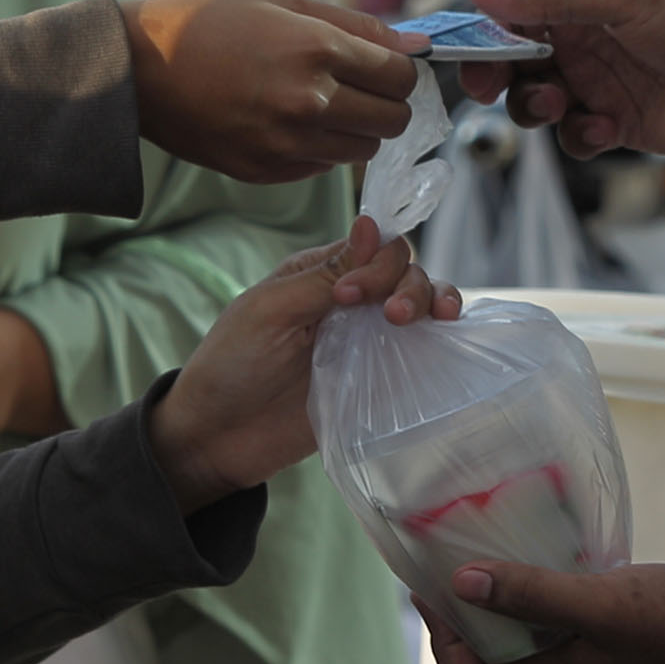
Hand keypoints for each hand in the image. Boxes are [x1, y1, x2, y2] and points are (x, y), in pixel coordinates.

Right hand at [124, 0, 424, 183]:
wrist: (135, 68)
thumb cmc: (207, 22)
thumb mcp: (282, 4)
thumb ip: (356, 26)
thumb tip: (415, 45)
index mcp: (318, 50)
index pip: (401, 76)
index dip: (399, 69)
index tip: (383, 65)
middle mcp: (309, 102)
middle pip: (394, 119)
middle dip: (386, 102)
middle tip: (360, 87)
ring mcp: (286, 142)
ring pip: (364, 150)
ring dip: (356, 129)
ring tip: (322, 104)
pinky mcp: (265, 171)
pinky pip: (322, 166)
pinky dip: (319, 148)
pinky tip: (287, 122)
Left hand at [148, 219, 457, 506]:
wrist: (220, 440)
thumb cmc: (232, 367)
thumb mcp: (271, 311)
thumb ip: (325, 273)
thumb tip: (371, 223)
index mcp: (320, 273)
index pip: (375, 248)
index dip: (378, 263)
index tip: (351, 296)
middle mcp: (350, 301)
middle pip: (405, 273)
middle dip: (411, 286)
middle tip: (395, 316)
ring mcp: (366, 341)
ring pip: (420, 307)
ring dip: (432, 303)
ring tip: (431, 319)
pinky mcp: (378, 380)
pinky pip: (420, 354)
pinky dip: (439, 341)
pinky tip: (444, 340)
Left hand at [419, 560, 664, 663]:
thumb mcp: (601, 604)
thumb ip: (533, 593)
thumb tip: (458, 584)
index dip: (447, 649)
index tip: (434, 593)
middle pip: (506, 658)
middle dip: (473, 615)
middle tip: (458, 557)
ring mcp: (611, 648)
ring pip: (543, 630)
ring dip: (515, 594)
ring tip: (501, 541)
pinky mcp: (638, 622)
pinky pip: (581, 606)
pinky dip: (561, 579)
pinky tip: (564, 539)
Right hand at [451, 0, 664, 160]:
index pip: (511, 10)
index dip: (481, 33)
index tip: (461, 54)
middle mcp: (585, 35)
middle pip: (513, 60)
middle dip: (497, 76)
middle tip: (493, 87)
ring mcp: (602, 81)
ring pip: (537, 102)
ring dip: (536, 107)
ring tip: (560, 105)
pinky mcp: (621, 123)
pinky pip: (575, 137)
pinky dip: (579, 137)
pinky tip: (607, 128)